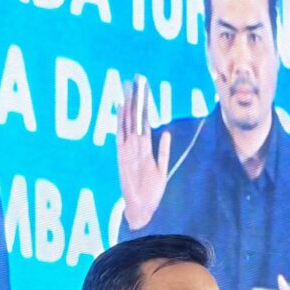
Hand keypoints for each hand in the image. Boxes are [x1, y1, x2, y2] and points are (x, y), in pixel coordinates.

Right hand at [115, 76, 171, 229]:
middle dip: (135, 99)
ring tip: (128, 90)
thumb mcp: (161, 170)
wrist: (142, 210)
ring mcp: (129, 152)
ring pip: (129, 124)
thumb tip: (167, 133)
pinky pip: (122, 137)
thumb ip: (163, 152)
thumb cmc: (151, 192)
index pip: (143, 121)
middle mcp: (134, 147)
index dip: (142, 105)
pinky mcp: (124, 159)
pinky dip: (122, 124)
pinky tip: (123, 111)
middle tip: (135, 80)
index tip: (142, 88)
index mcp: (143, 148)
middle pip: (135, 118)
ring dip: (129, 107)